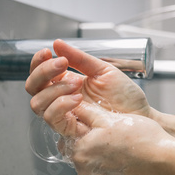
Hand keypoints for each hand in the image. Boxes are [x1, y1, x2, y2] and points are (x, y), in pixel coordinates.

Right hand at [25, 39, 151, 118]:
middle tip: (62, 64)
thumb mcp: (103, 70)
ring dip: (54, 89)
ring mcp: (65, 116)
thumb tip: (57, 43)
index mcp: (65, 84)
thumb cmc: (125, 96)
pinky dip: (60, 105)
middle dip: (44, 73)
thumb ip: (79, 58)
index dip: (37, 63)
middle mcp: (61, 100)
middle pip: (33, 89)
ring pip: (38, 104)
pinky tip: (77, 98)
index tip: (47, 51)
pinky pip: (53, 119)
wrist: (141, 116)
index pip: (39, 75)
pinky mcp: (71, 130)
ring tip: (77, 83)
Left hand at [65, 103, 170, 174]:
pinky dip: (110, 160)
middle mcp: (84, 169)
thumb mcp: (110, 118)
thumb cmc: (142, 140)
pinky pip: (103, 169)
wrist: (166, 165)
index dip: (77, 117)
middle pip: (77, 145)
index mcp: (80, 150)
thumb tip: (72, 105)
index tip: (88, 113)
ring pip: (91, 157)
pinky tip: (125, 153)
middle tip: (108, 126)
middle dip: (87, 134)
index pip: (66, 131)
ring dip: (99, 147)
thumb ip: (86, 112)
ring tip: (120, 140)